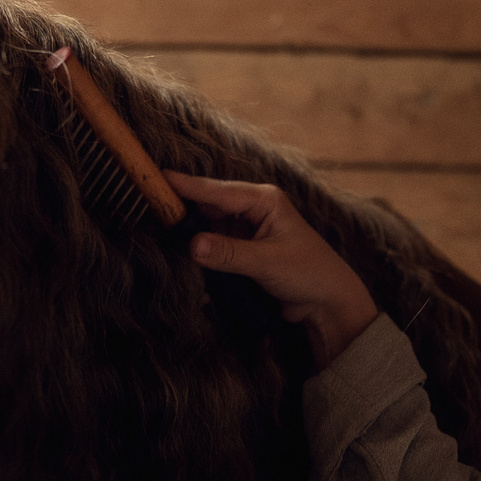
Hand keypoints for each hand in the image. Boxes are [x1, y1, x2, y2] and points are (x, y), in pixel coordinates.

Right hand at [167, 172, 379, 364]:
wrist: (327, 301)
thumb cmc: (309, 273)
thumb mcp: (267, 262)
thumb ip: (229, 253)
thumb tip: (192, 244)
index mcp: (264, 200)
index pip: (217, 191)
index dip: (187, 186)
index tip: (158, 178)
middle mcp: (254, 209)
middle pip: (209, 206)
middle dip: (185, 213)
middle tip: (154, 216)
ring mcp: (247, 230)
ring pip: (209, 226)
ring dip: (193, 236)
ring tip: (166, 238)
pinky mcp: (243, 249)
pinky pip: (215, 246)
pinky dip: (203, 252)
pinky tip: (188, 258)